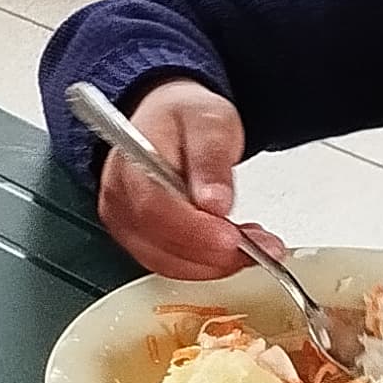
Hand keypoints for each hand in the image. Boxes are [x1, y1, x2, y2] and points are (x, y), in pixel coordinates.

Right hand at [95, 79, 274, 282]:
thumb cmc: (183, 117)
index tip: (232, 239)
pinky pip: (172, 265)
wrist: (169, 120)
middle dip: (213, 253)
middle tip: (261, 247)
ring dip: (215, 263)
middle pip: (160, 244)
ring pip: (168, 262)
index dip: (194, 232)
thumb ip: (210, 159)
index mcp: (131, 163)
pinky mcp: (140, 241)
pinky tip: (234, 250)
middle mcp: (120, 198)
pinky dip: (207, 264)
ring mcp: (126, 223)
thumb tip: (215, 203)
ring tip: (256, 246)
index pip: (155, 210)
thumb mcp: (209, 121)